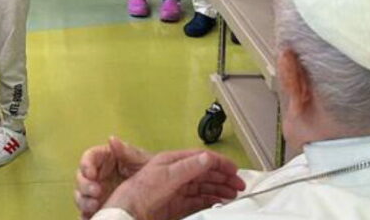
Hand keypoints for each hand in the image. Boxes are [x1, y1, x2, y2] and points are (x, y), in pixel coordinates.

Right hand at [75, 137, 153, 218]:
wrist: (163, 194)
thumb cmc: (152, 173)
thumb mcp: (142, 161)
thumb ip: (127, 152)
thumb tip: (112, 139)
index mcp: (106, 159)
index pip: (89, 158)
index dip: (86, 164)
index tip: (91, 174)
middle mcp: (99, 176)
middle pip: (81, 177)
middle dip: (85, 185)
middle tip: (97, 193)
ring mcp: (97, 193)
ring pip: (81, 195)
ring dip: (84, 201)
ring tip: (95, 206)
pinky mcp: (100, 208)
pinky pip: (87, 211)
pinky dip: (87, 214)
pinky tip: (93, 215)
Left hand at [103, 151, 245, 219]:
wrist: (130, 211)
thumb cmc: (143, 190)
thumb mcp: (167, 175)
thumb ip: (189, 167)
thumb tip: (208, 158)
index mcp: (174, 161)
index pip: (201, 158)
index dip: (219, 163)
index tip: (235, 171)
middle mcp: (177, 173)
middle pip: (205, 173)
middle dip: (223, 177)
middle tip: (239, 186)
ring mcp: (178, 189)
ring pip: (204, 187)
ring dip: (219, 189)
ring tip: (233, 195)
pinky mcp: (177, 205)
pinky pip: (198, 201)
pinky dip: (210, 201)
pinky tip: (219, 203)